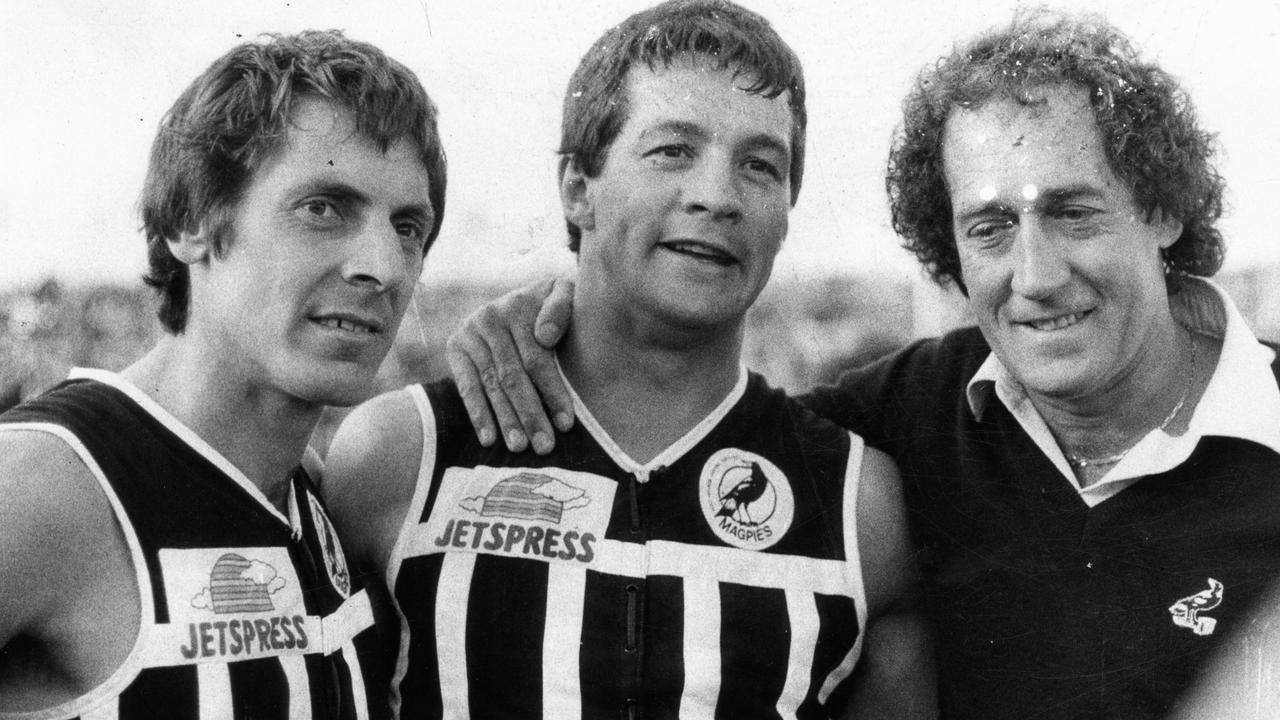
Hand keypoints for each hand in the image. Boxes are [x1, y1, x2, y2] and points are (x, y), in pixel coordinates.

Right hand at [445, 277, 574, 453]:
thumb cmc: (553, 308)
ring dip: (505, 419)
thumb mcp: (565, 295)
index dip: (552, 391)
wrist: (519, 299)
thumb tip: (545, 336)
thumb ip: (562, 308)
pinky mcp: (455, 346)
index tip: (566, 424)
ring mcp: (471, 331)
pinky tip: (488, 440)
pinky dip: (478, 414)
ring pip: (491, 384)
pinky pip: (466, 386)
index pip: (537, 358)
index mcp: (521, 304)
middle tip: (544, 446)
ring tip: (519, 448)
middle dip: (530, 414)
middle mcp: (492, 316)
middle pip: (513, 375)